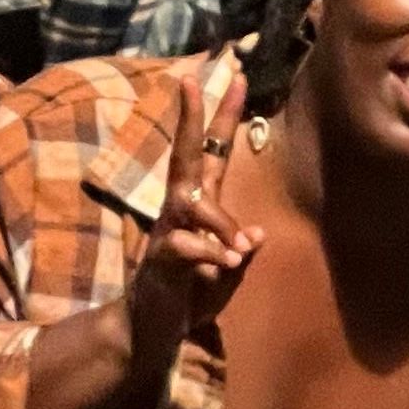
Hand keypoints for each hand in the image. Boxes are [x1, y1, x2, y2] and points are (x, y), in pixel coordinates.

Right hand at [121, 81, 258, 378]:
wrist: (151, 331)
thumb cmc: (191, 295)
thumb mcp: (229, 272)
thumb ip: (241, 250)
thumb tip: (256, 235)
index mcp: (200, 207)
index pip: (212, 153)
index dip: (223, 117)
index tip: (237, 77)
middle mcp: (180, 211)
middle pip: (186, 155)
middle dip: (192, 118)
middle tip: (195, 79)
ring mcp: (168, 233)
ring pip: (192, 204)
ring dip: (221, 223)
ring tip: (239, 249)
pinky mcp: (161, 260)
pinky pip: (187, 247)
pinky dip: (212, 254)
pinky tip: (227, 266)